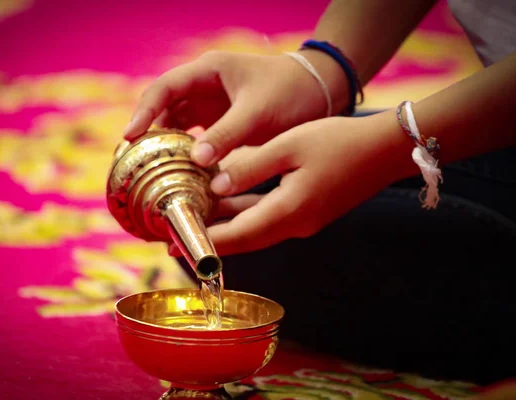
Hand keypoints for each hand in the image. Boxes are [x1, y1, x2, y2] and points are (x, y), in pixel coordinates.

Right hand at [124, 50, 346, 166]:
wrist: (320, 93)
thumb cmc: (290, 92)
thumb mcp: (258, 113)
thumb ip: (227, 134)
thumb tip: (195, 159)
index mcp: (208, 71)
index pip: (164, 88)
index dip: (144, 112)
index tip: (130, 137)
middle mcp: (203, 86)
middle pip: (164, 108)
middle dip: (149, 132)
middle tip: (135, 162)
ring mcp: (210, 105)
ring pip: (177, 126)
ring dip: (167, 146)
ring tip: (154, 172)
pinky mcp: (220, 123)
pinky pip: (194, 138)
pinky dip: (186, 154)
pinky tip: (182, 173)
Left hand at [170, 111, 412, 256]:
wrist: (385, 149)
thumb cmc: (338, 142)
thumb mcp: (288, 146)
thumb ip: (249, 168)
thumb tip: (215, 186)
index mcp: (288, 212)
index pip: (236, 237)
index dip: (204, 242)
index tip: (174, 243)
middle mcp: (294, 225)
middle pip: (243, 240)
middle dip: (209, 239)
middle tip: (176, 235)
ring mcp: (302, 221)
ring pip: (254, 230)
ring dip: (225, 228)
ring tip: (194, 218)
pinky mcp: (307, 212)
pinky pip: (267, 219)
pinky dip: (244, 215)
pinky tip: (226, 201)